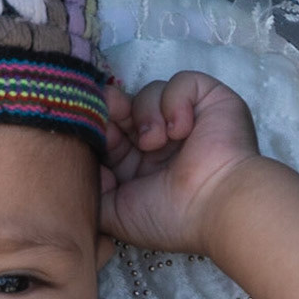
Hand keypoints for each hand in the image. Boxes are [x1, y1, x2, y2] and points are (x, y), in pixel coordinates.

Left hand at [100, 72, 261, 256]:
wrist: (216, 206)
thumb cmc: (169, 217)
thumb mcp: (114, 214)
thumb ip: (91, 191)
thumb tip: (82, 165)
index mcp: (140, 167)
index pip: (111, 134)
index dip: (98, 128)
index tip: (89, 128)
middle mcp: (162, 142)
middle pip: (126, 108)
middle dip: (114, 111)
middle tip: (111, 114)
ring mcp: (185, 120)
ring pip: (149, 92)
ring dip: (147, 114)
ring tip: (157, 142)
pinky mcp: (208, 99)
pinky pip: (181, 82)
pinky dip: (175, 102)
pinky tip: (182, 129)